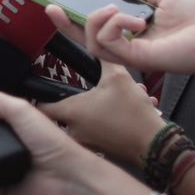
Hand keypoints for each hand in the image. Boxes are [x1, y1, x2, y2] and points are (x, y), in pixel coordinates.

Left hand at [42, 62, 162, 166]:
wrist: (156, 145)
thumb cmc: (133, 113)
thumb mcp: (118, 77)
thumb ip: (102, 59)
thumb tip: (97, 44)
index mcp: (72, 112)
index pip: (40, 108)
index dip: (38, 96)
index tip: (41, 90)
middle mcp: (74, 132)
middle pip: (59, 117)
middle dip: (69, 102)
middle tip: (78, 92)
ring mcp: (87, 144)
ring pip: (80, 125)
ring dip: (91, 111)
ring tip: (108, 100)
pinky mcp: (101, 151)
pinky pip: (95, 134)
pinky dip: (104, 123)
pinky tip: (120, 112)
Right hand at [45, 0, 194, 75]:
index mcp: (136, 32)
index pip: (99, 29)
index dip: (76, 19)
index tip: (58, 4)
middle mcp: (131, 46)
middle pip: (87, 42)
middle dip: (66, 25)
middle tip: (52, 7)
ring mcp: (135, 55)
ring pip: (93, 45)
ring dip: (97, 21)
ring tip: (116, 9)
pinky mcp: (140, 60)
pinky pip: (110, 46)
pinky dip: (115, 27)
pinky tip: (134, 19)